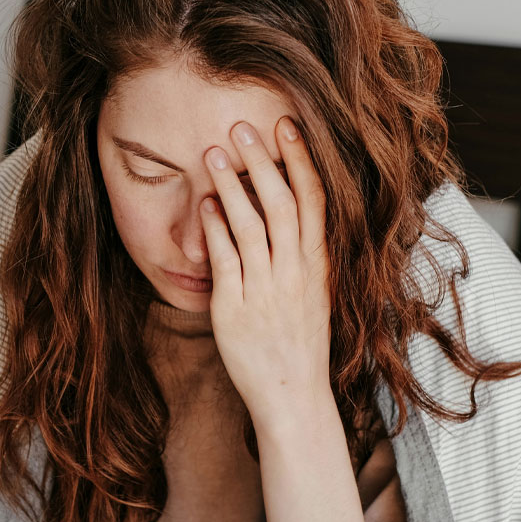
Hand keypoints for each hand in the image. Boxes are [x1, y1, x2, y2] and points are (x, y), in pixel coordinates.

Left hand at [199, 116, 332, 427]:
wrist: (292, 395)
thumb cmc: (298, 343)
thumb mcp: (312, 292)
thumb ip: (302, 254)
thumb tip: (288, 213)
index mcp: (316, 264)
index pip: (313, 200)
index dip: (300, 160)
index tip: (287, 126)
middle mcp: (294, 271)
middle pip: (280, 203)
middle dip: (263, 160)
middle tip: (243, 126)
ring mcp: (265, 288)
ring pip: (250, 225)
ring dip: (232, 185)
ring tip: (214, 153)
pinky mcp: (235, 307)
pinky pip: (225, 259)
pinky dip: (215, 228)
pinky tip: (204, 204)